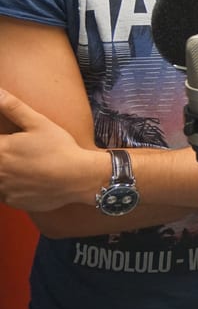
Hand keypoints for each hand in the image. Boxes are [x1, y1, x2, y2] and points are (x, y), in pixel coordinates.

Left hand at [0, 87, 99, 210]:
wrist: (79, 178)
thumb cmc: (60, 148)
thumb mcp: (39, 123)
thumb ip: (13, 107)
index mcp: (0, 150)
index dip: (2, 142)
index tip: (8, 140)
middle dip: (4, 154)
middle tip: (19, 152)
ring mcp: (3, 189)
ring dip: (4, 171)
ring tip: (24, 165)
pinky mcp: (11, 201)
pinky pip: (3, 194)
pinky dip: (9, 186)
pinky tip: (25, 178)